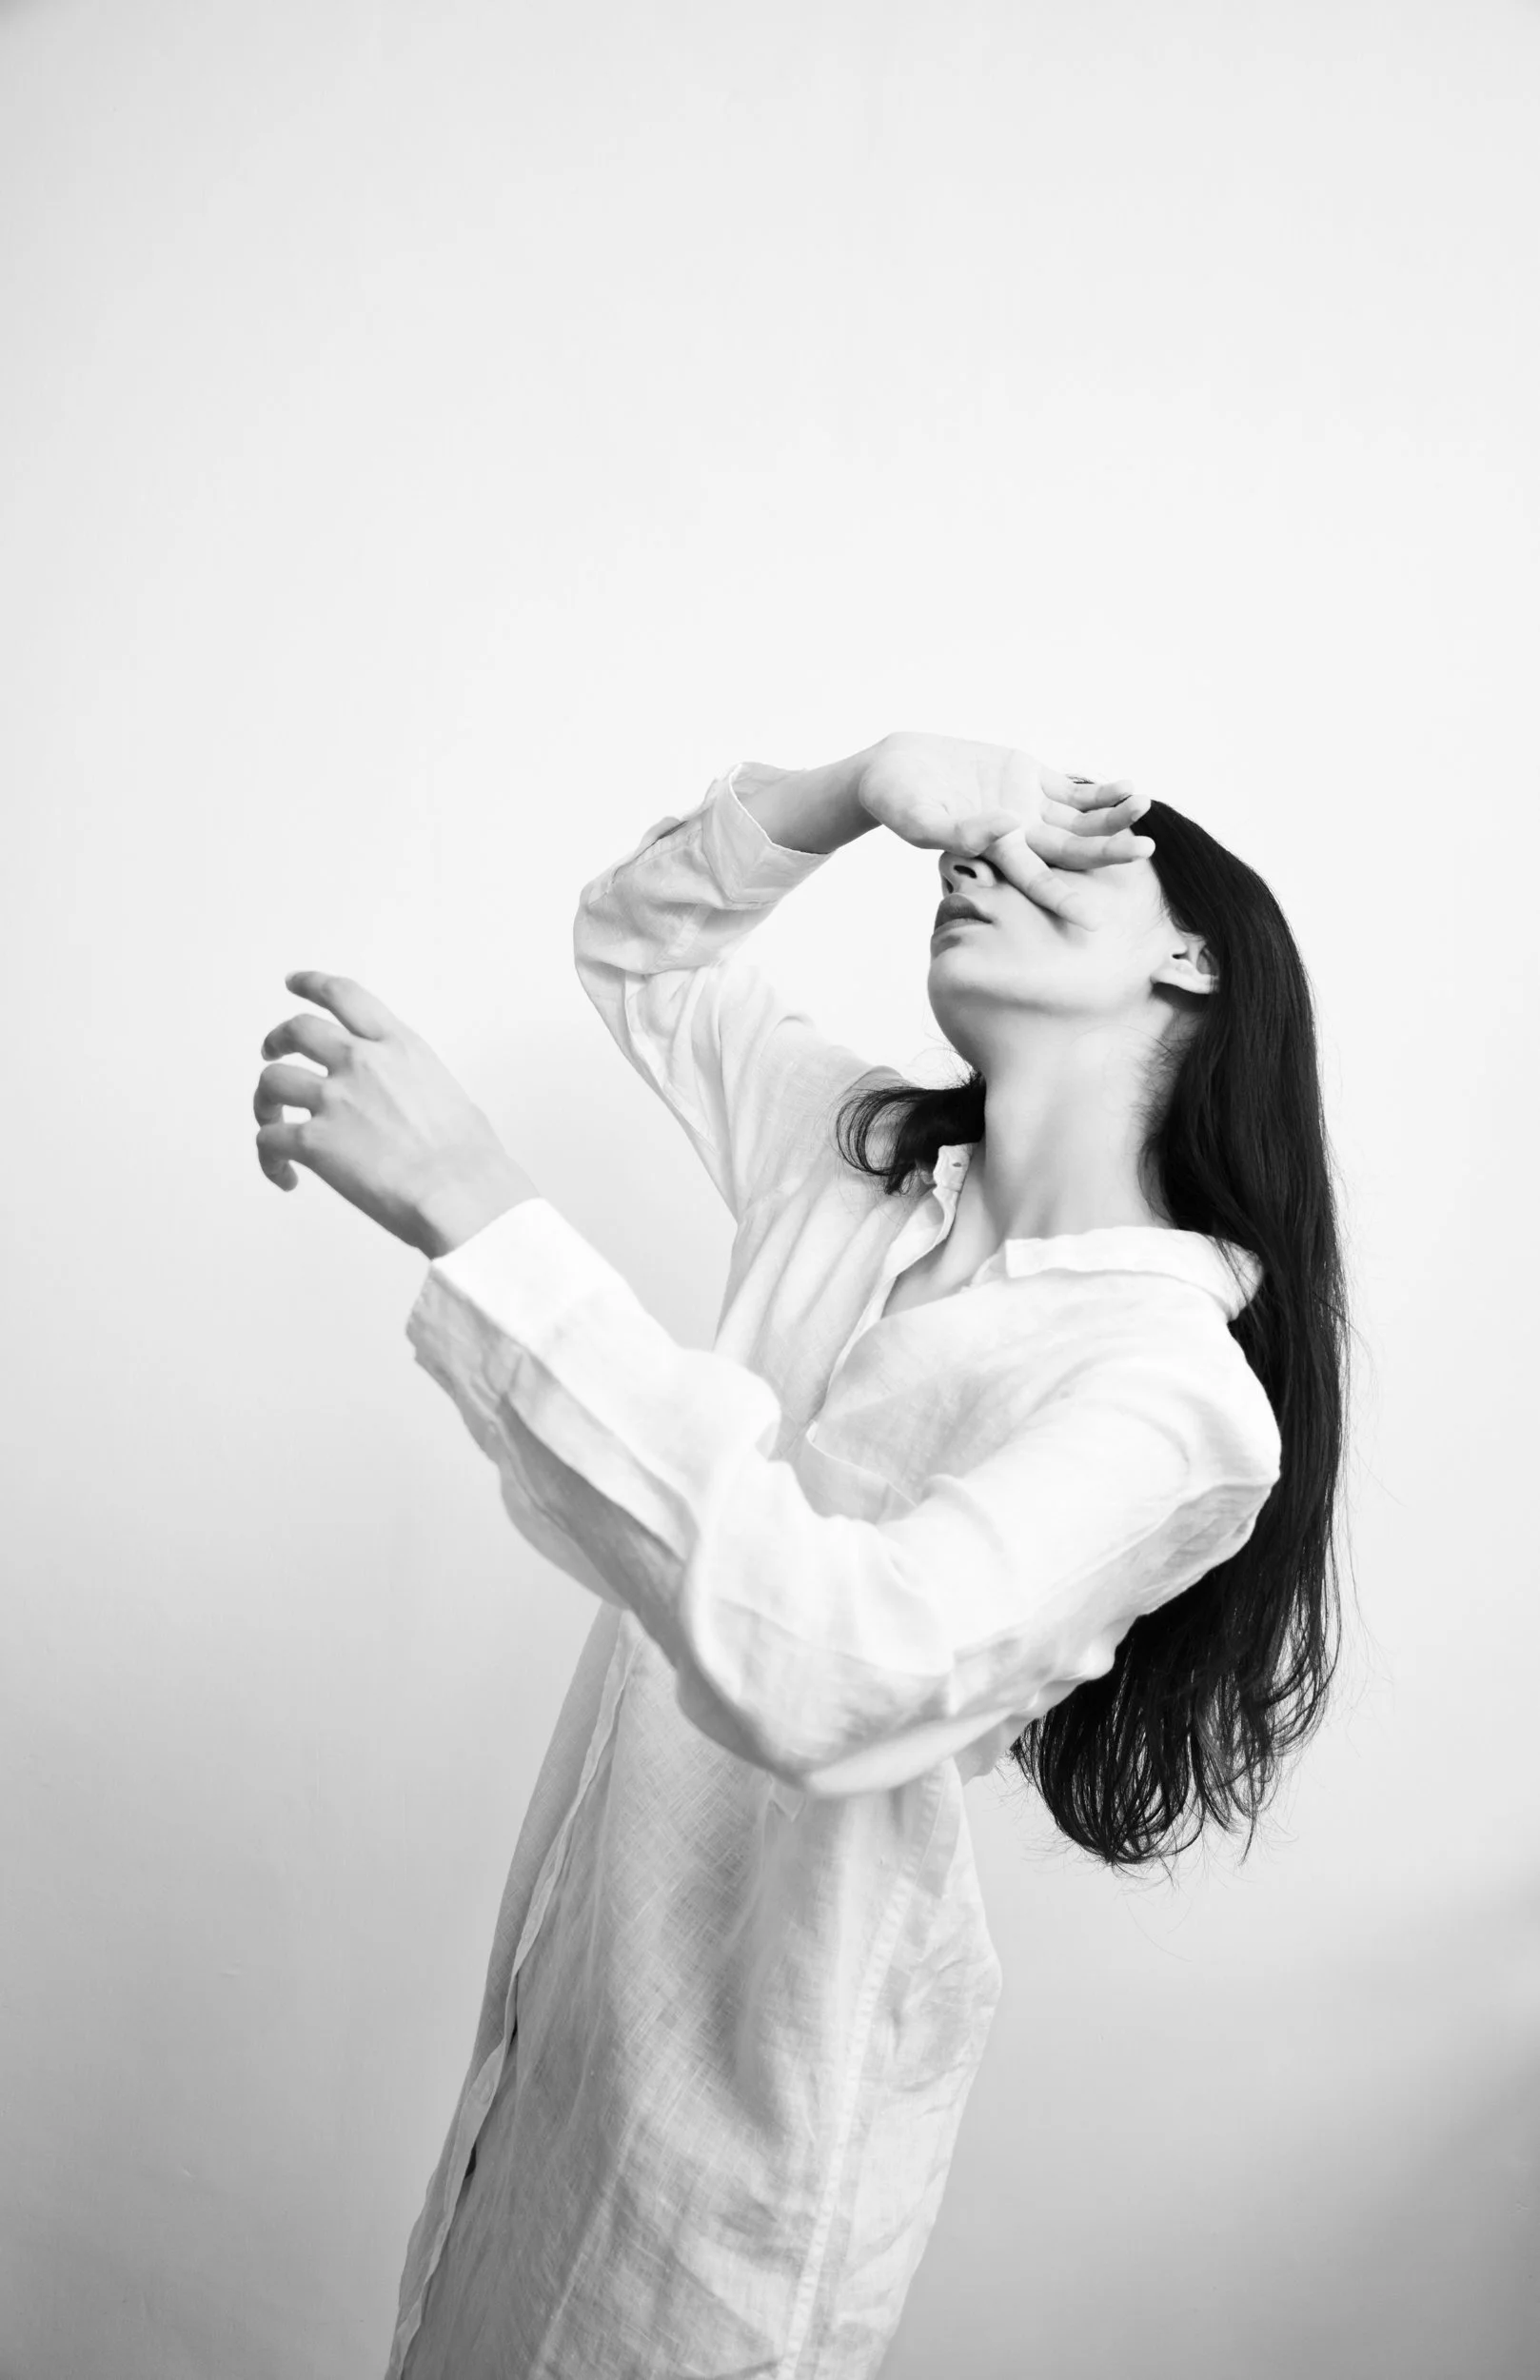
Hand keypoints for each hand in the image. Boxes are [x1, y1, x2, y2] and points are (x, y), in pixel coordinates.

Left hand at [254, 971, 536, 1258]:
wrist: (459, 1194)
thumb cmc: (470, 1159)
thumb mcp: (451, 1097)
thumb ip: (421, 1088)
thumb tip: (420, 1105)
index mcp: (399, 1047)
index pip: (344, 996)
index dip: (312, 984)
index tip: (294, 982)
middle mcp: (362, 1063)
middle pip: (297, 1029)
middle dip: (277, 1040)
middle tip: (272, 1052)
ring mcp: (335, 1100)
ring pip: (272, 1081)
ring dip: (265, 1100)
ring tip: (271, 1120)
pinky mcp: (315, 1142)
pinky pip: (270, 1141)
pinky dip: (269, 1158)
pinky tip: (284, 1174)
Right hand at [856, 732, 1154, 925]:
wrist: (895, 768)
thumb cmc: (898, 802)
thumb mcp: (920, 820)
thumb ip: (961, 830)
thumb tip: (1008, 826)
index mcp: (995, 852)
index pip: (1037, 881)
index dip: (1065, 900)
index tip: (1096, 920)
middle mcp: (1019, 834)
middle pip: (1073, 850)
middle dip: (1109, 851)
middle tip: (1145, 850)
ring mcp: (1027, 804)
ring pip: (1080, 818)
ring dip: (1111, 815)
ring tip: (1142, 804)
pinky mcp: (1028, 776)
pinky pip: (1073, 788)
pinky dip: (1099, 790)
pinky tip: (1127, 789)